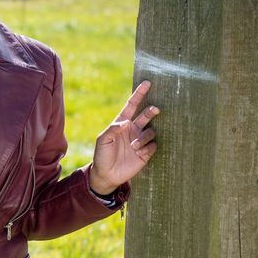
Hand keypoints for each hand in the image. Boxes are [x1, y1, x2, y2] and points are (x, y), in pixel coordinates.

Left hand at [88, 80, 159, 194]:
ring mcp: (140, 140)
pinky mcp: (146, 152)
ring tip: (134, 146)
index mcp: (122, 123)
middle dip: (151, 111)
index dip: (139, 94)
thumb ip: (112, 129)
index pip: (132, 106)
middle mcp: (133, 129)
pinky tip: (138, 153)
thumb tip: (126, 122)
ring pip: (151, 131)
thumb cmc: (102, 155)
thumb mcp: (102, 140)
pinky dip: (147, 148)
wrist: (107, 174)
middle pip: (146, 115)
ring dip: (144, 137)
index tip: (147, 83)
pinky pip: (153, 145)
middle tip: (155, 109)